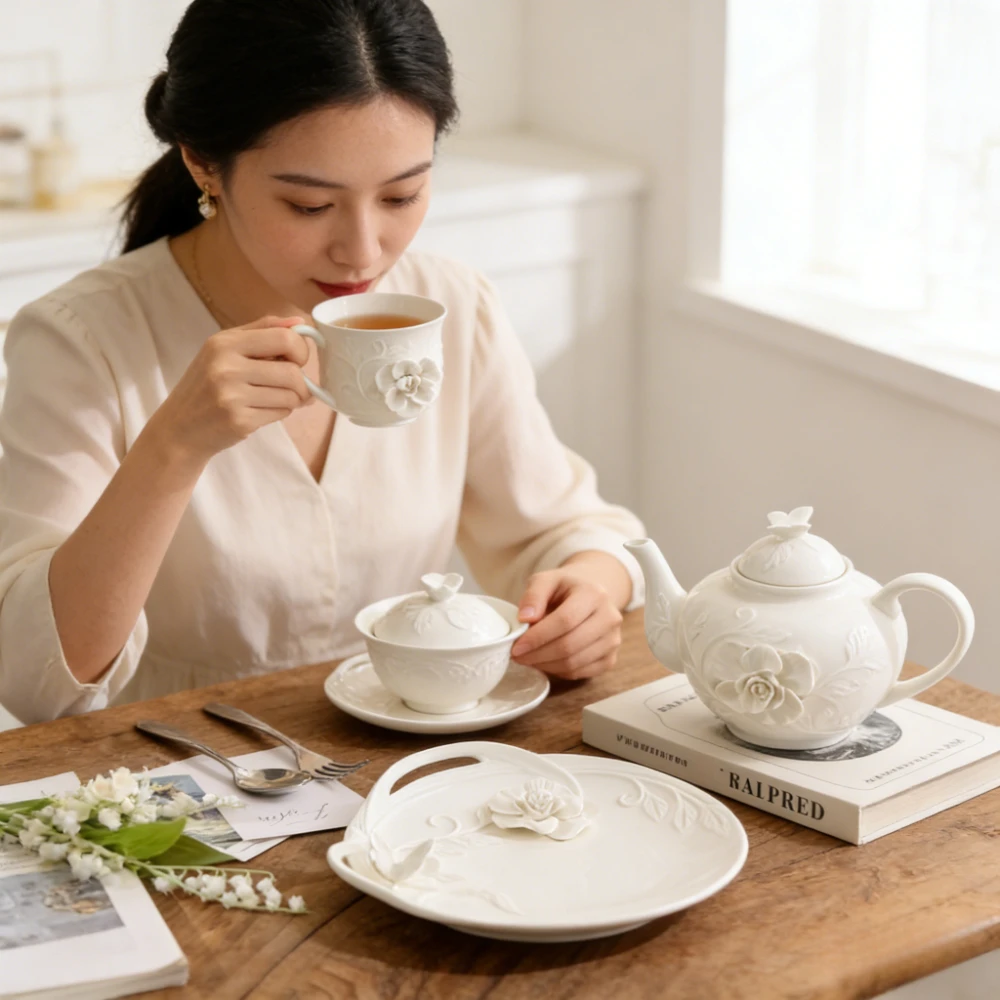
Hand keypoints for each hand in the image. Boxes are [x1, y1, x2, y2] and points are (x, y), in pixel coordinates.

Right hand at [146, 315, 313, 466]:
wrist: (179, 428)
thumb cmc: (206, 385)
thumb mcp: (224, 348)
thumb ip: (263, 330)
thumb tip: (300, 322)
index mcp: (225, 343)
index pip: (285, 338)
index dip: (301, 350)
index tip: (296, 360)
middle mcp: (226, 367)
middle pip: (292, 372)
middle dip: (301, 382)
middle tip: (294, 386)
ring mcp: (232, 396)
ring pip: (291, 396)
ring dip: (291, 400)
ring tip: (273, 398)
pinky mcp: (239, 421)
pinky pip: (281, 413)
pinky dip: (279, 413)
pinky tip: (261, 410)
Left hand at [510, 558, 625, 679]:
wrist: (590, 597)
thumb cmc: (564, 590)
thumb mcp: (546, 581)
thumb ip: (533, 595)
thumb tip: (525, 618)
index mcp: (594, 594)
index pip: (565, 620)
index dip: (538, 636)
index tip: (516, 646)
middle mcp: (609, 618)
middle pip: (569, 645)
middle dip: (538, 655)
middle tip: (517, 656)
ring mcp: (613, 641)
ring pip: (574, 663)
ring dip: (545, 665)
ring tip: (527, 658)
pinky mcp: (610, 659)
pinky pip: (579, 673)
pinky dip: (557, 671)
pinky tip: (544, 661)